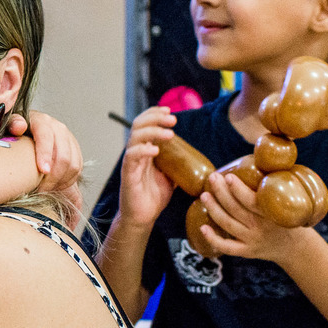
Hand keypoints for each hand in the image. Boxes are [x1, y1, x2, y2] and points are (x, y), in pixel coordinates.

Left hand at [13, 110, 82, 192]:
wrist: (27, 132)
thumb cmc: (16, 132)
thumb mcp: (10, 126)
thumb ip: (12, 124)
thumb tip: (19, 126)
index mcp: (42, 121)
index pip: (47, 137)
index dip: (46, 155)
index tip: (43, 171)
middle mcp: (59, 129)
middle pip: (63, 156)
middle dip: (53, 176)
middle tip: (40, 189)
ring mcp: (69, 140)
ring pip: (72, 165)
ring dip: (60, 181)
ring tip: (45, 190)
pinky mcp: (75, 151)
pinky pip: (76, 169)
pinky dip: (67, 181)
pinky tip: (54, 186)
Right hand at [118, 106, 176, 228]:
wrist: (143, 217)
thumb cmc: (154, 197)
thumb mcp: (171, 175)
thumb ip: (178, 163)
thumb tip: (200, 159)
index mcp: (145, 150)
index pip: (145, 123)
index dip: (155, 113)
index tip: (170, 110)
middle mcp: (136, 152)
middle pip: (139, 125)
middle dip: (155, 118)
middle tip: (173, 119)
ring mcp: (130, 162)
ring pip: (135, 137)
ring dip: (152, 131)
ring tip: (169, 133)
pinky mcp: (128, 174)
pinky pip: (131, 156)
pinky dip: (142, 150)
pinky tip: (154, 150)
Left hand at [196, 173, 303, 263]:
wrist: (295, 247)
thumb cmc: (286, 217)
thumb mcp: (287, 203)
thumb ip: (274, 185)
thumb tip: (260, 158)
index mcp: (271, 214)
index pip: (251, 201)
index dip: (238, 189)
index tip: (228, 176)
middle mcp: (260, 227)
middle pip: (235, 209)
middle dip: (221, 192)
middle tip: (212, 178)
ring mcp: (252, 240)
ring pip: (228, 224)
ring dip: (213, 209)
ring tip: (204, 195)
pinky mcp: (246, 251)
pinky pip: (227, 247)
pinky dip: (213, 239)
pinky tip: (202, 228)